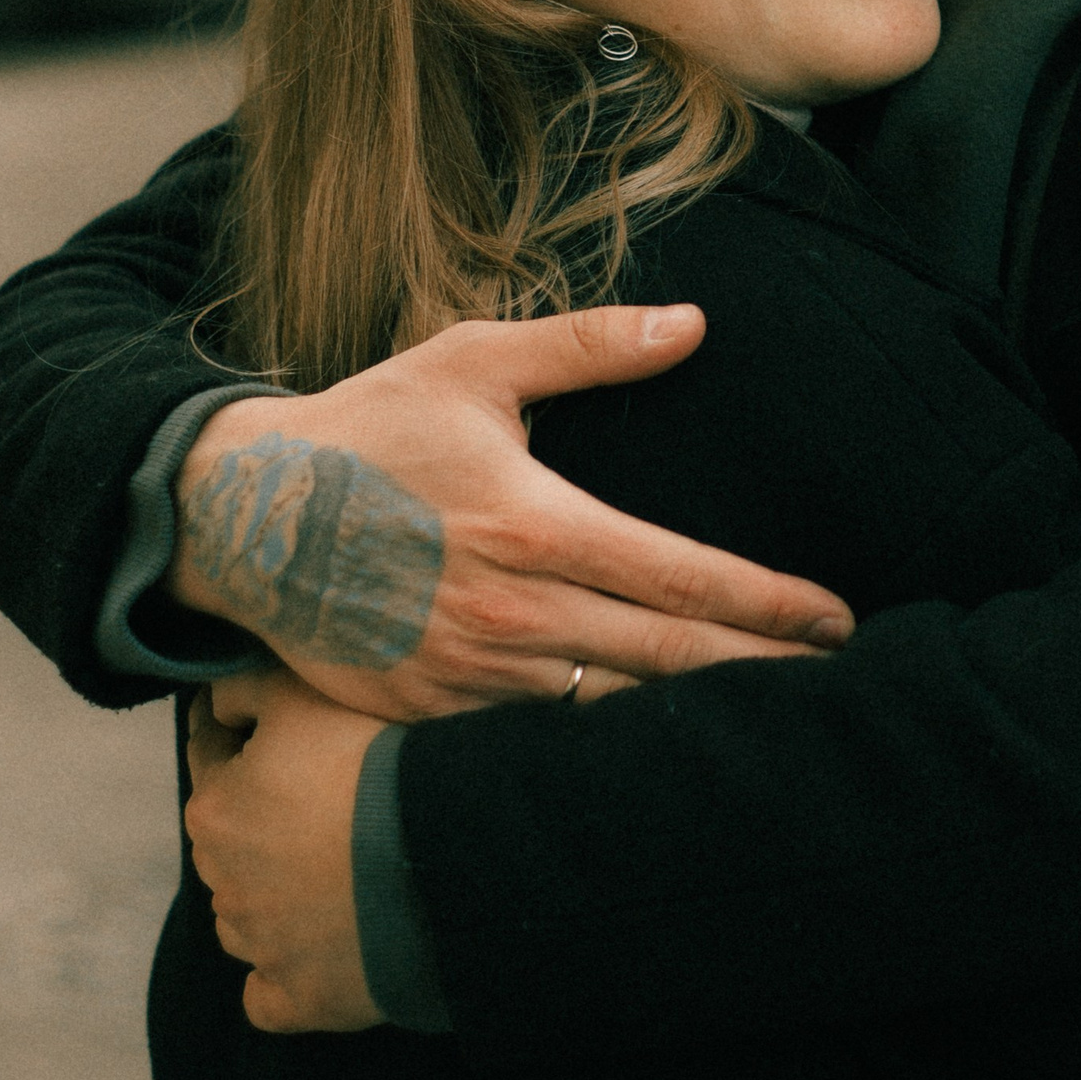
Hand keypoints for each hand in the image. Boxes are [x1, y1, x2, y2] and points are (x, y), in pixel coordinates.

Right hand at [170, 304, 852, 721]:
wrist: (237, 516)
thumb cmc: (367, 430)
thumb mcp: (473, 365)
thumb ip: (587, 346)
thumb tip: (692, 323)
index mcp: (537, 527)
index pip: (684, 577)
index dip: (772, 606)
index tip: (839, 621)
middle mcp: (514, 613)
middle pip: (671, 660)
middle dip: (767, 676)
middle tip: (843, 686)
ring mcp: (471, 676)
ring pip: (614, 714)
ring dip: (697, 723)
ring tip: (777, 726)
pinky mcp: (429, 717)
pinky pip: (536, 743)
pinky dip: (604, 751)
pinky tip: (659, 756)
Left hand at [184, 672, 383, 1033]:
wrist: (441, 854)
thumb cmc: (373, 766)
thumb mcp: (302, 695)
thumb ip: (243, 687)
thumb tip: (214, 703)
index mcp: (213, 809)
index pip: (212, 758)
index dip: (250, 738)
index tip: (288, 731)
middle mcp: (221, 882)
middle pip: (232, 841)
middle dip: (264, 821)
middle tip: (332, 800)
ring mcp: (257, 947)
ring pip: (248, 916)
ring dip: (277, 898)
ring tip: (344, 873)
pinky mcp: (296, 998)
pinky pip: (271, 994)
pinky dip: (289, 974)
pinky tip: (324, 950)